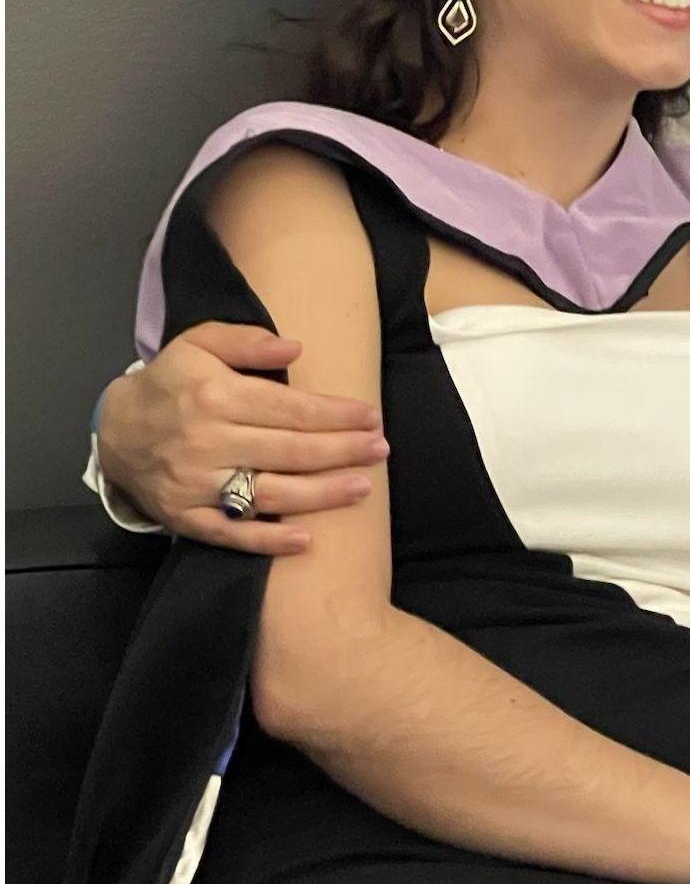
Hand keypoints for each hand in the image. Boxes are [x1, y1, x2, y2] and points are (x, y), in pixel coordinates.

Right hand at [96, 322, 386, 553]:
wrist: (114, 430)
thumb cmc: (170, 383)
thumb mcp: (199, 343)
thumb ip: (247, 341)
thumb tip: (295, 348)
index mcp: (216, 395)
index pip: (290, 409)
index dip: (336, 415)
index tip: (371, 417)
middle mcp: (207, 442)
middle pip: (290, 452)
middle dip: (342, 451)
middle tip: (380, 449)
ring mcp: (196, 484)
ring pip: (270, 495)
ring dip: (322, 495)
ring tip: (363, 487)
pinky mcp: (185, 517)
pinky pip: (231, 534)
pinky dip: (267, 542)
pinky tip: (305, 542)